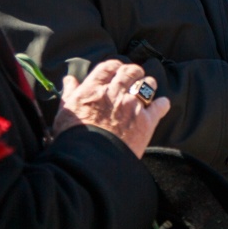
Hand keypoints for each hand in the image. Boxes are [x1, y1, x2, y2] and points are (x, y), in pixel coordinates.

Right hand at [54, 59, 170, 156]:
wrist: (89, 161)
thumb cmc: (73, 138)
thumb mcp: (65, 112)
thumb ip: (70, 93)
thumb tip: (70, 80)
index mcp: (94, 88)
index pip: (109, 67)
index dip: (115, 66)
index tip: (117, 70)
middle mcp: (115, 93)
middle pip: (130, 72)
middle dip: (133, 72)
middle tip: (134, 76)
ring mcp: (132, 106)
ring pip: (147, 84)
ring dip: (147, 85)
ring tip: (146, 89)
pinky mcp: (146, 122)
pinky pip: (160, 106)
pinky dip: (162, 104)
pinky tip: (161, 105)